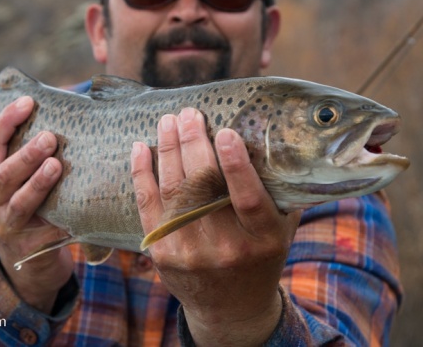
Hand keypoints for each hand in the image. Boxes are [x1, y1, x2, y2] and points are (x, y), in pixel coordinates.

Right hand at [0, 96, 73, 313]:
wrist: (27, 265)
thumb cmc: (28, 207)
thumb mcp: (16, 181)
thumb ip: (25, 153)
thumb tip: (60, 110)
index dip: (7, 120)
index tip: (28, 101)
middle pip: (4, 173)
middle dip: (26, 154)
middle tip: (50, 137)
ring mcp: (5, 227)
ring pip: (19, 202)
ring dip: (38, 183)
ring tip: (56, 166)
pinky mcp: (26, 248)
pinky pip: (46, 231)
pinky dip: (62, 219)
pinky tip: (80, 209)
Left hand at [131, 107, 302, 344]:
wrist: (231, 309)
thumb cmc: (260, 256)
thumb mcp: (281, 228)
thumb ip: (278, 190)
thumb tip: (270, 136)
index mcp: (262, 240)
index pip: (248, 199)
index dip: (236, 165)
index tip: (225, 131)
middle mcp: (225, 248)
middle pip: (204, 188)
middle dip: (193, 144)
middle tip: (190, 114)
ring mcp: (189, 252)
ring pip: (173, 191)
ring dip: (168, 150)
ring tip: (169, 121)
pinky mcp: (162, 253)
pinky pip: (147, 206)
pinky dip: (142, 173)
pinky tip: (141, 148)